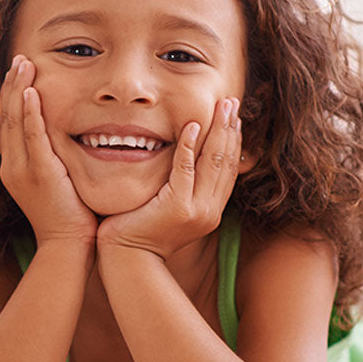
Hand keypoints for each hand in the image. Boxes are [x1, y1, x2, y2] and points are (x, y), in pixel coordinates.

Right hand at [0, 55, 97, 247]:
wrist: (67, 247)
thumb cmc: (69, 218)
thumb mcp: (54, 184)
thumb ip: (52, 160)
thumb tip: (63, 141)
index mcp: (12, 167)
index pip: (6, 123)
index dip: (6, 95)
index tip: (8, 72)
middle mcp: (11, 165)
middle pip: (5, 116)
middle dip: (10, 85)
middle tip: (17, 59)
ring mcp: (22, 169)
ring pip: (15, 120)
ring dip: (18, 89)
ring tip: (23, 64)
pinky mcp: (40, 172)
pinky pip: (32, 135)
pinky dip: (30, 112)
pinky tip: (31, 91)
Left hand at [95, 97, 242, 261]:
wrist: (128, 258)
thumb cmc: (140, 231)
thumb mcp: (168, 208)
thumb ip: (180, 188)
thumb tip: (184, 162)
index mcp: (210, 210)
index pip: (228, 170)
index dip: (233, 141)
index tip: (234, 117)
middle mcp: (210, 211)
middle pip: (227, 162)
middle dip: (231, 129)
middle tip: (232, 103)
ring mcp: (196, 210)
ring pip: (214, 162)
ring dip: (218, 131)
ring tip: (222, 107)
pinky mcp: (178, 207)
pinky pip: (186, 169)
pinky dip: (190, 146)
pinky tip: (192, 126)